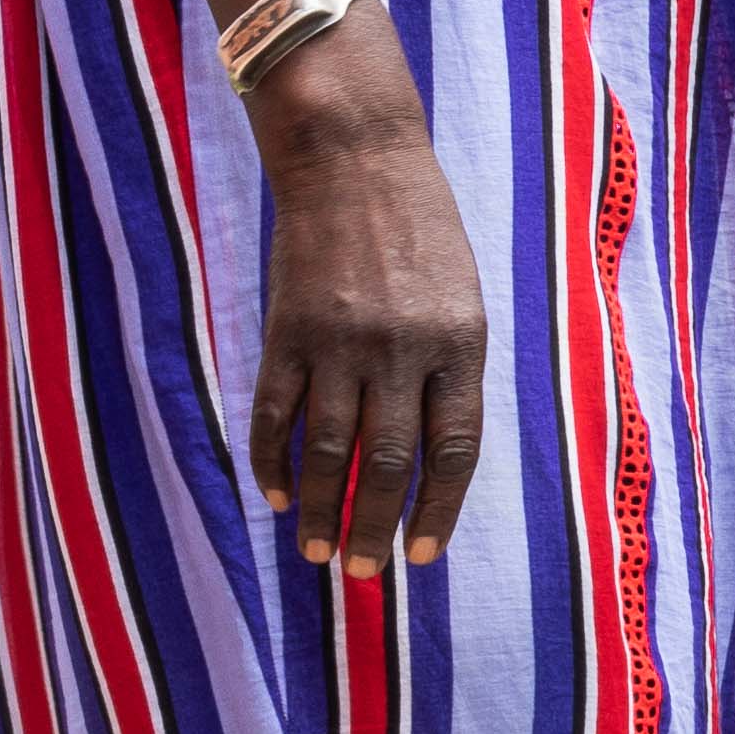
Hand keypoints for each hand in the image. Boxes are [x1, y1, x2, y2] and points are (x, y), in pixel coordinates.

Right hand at [243, 23, 490, 565]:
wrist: (355, 159)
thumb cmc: (419, 231)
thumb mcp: (461, 297)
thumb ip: (447, 370)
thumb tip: (429, 455)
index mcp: (459, 343)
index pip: (454, 450)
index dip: (437, 510)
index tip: (423, 556)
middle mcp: (402, 349)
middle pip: (389, 463)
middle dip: (376, 527)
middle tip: (365, 573)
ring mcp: (340, 341)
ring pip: (328, 450)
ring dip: (321, 510)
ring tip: (318, 551)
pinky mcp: (287, 330)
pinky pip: (276, 414)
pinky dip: (274, 462)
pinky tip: (277, 496)